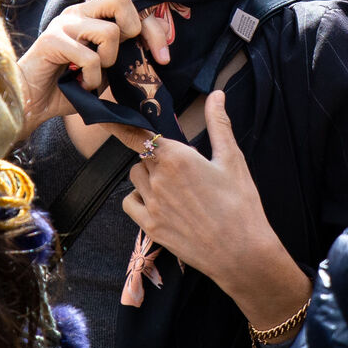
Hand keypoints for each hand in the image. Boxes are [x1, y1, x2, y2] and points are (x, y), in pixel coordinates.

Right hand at [17, 0, 168, 137]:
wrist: (30, 103)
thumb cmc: (67, 87)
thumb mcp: (104, 70)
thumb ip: (125, 55)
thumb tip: (161, 49)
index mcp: (90, 16)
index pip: (128, 4)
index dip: (153, 29)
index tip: (164, 58)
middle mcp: (77, 13)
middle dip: (133, 29)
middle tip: (121, 56)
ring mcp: (63, 23)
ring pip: (110, 32)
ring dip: (108, 62)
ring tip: (91, 75)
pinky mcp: (52, 40)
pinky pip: (90, 57)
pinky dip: (90, 79)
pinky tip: (78, 85)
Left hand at [112, 92, 310, 327]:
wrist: (244, 254)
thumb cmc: (241, 204)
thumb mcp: (232, 159)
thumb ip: (219, 124)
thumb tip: (217, 94)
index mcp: (176, 157)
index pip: (137, 135)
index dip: (121, 126)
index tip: (104, 117)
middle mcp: (158, 179)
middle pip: (142, 156)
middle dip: (156, 157)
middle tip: (182, 168)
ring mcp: (152, 204)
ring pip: (135, 178)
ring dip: (147, 176)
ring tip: (174, 186)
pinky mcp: (151, 227)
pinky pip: (130, 204)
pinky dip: (138, 199)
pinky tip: (158, 203)